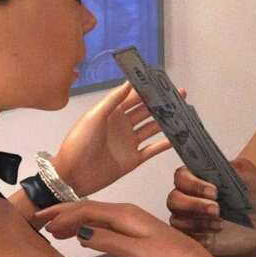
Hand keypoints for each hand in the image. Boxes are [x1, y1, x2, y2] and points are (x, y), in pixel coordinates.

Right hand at [38, 200, 222, 256]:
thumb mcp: (138, 252)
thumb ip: (109, 240)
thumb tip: (80, 232)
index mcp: (126, 214)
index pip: (87, 209)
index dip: (63, 216)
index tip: (43, 225)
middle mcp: (128, 212)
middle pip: (89, 208)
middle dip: (64, 213)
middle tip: (40, 221)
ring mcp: (133, 221)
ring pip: (96, 215)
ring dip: (74, 220)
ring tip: (54, 228)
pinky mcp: (136, 231)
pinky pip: (105, 223)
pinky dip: (88, 226)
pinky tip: (81, 234)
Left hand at [53, 81, 183, 196]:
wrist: (72, 175)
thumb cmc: (79, 143)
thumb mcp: (94, 117)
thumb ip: (113, 100)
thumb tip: (129, 82)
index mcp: (112, 113)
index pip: (133, 97)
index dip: (147, 89)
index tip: (162, 81)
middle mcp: (122, 125)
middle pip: (146, 111)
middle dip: (162, 103)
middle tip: (179, 95)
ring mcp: (129, 143)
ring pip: (152, 128)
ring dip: (166, 121)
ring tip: (183, 113)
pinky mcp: (133, 160)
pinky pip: (152, 150)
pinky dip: (164, 144)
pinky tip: (176, 138)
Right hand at [167, 158, 255, 256]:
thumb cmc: (250, 192)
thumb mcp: (249, 175)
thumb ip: (237, 168)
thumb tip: (228, 167)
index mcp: (195, 177)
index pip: (181, 177)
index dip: (194, 184)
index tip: (214, 191)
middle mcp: (186, 197)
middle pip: (174, 200)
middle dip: (194, 205)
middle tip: (217, 209)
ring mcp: (187, 218)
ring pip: (177, 221)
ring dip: (198, 223)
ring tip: (220, 224)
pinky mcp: (193, 237)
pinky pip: (186, 239)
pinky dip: (199, 237)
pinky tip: (215, 234)